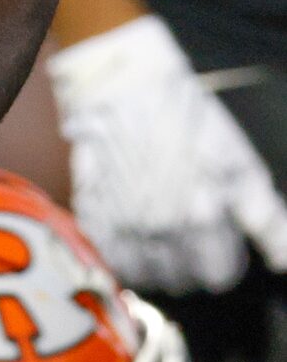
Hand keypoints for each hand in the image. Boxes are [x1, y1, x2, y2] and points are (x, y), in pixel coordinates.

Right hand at [48, 14, 286, 294]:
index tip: (218, 242)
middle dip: (190, 263)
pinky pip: (109, 256)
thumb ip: (266, 220)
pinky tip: (130, 230)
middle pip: (182, 280)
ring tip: (159, 235)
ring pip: (145, 275)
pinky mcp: (93, 211)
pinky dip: (120, 252)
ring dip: (155, 263)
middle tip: (187, 234)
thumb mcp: (238, 160)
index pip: (220, 274)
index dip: (223, 259)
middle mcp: (163, 230)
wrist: (123, 81)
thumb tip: (284, 262)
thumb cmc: (186, 115)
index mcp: (204, 219)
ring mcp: (123, 223)